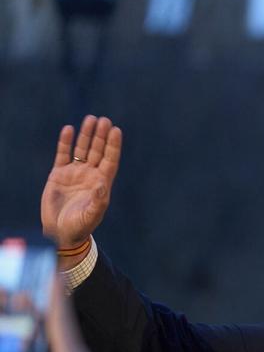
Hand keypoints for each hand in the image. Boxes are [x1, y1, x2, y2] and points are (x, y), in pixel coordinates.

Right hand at [40, 115, 121, 254]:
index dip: (113, 146)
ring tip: (90, 119)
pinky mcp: (58, 174)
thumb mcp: (92, 214)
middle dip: (100, 136)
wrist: (62, 232)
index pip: (110, 160)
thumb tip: (103, 185)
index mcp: (102, 183)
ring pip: (82, 150)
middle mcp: (90, 175)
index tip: (116, 130)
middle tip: (103, 120)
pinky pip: (63, 155)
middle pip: (97, 151)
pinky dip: (65, 143)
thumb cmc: (81, 226)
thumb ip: (98, 200)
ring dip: (86, 135)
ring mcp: (75, 173)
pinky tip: (69, 130)